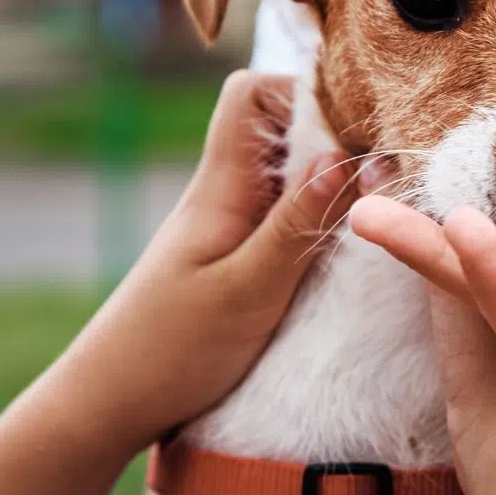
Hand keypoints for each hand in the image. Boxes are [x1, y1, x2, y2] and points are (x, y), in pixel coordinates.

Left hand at [64, 70, 360, 450]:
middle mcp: (226, 192)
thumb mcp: (247, 290)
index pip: (253, 93)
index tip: (360, 127)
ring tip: (376, 204)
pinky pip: (286, 211)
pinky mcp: (237, 254)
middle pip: (280, 125)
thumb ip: (297, 224)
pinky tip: (344, 241)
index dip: (305, 92)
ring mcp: (231, 223)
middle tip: (386, 171)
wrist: (109, 402)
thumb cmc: (172, 350)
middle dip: (336, 134)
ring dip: (333, 178)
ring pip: (289, 170)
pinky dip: (319, 214)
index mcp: (220, 185)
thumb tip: (345, 154)